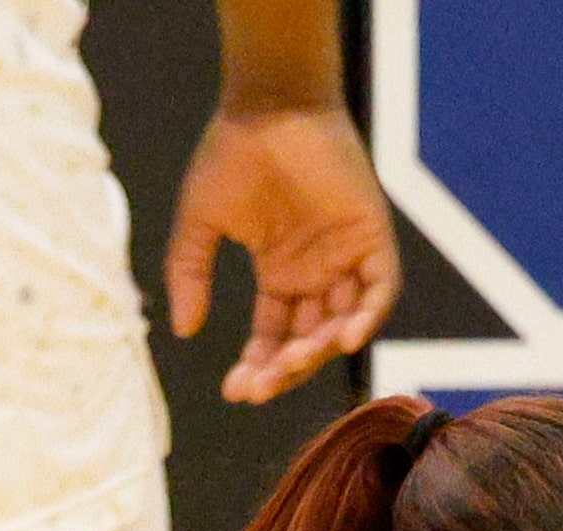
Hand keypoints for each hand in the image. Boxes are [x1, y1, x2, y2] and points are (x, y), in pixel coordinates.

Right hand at [167, 107, 400, 403]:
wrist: (268, 107)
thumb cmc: (232, 155)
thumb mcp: (201, 223)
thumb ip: (190, 274)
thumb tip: (183, 330)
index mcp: (281, 275)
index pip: (274, 336)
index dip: (257, 365)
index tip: (235, 391)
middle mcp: (317, 276)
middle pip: (308, 340)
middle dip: (284, 368)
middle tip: (259, 388)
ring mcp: (347, 260)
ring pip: (342, 323)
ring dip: (318, 349)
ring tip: (289, 364)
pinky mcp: (373, 240)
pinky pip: (379, 290)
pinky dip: (367, 316)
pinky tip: (343, 339)